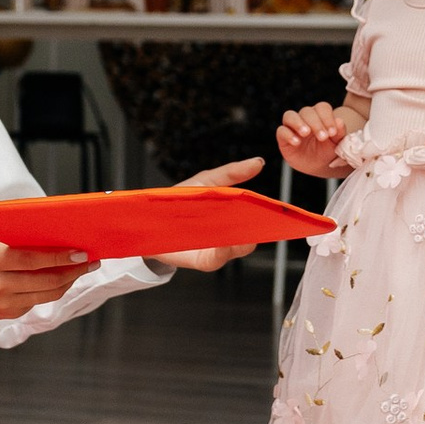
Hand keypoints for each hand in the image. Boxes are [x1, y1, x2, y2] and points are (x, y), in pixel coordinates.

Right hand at [0, 233, 91, 322]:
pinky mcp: (6, 314)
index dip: (61, 257)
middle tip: (91, 261)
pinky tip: (61, 279)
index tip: (81, 252)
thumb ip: (15, 235)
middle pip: (46, 280)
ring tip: (82, 270)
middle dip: (74, 271)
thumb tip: (52, 227)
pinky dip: (51, 290)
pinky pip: (36, 301)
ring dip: (68, 282)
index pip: (33, 260)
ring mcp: (2, 303)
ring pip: (47, 295)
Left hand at [147, 158, 271, 272]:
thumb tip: (258, 162)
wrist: (147, 219)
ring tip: (244, 225)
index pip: (257, 218)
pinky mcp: (202, 261)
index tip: (276, 207)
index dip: (269, 214)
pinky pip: (218, 259)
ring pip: (240, 248)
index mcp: (232, 217)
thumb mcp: (206, 181)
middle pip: (253, 235)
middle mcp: (228, 235)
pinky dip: (224, 250)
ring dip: (245, 238)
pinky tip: (224, 240)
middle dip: (260, 227)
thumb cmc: (179, 200)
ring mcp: (217, 249)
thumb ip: (232, 173)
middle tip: (264, 216)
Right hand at [277, 102, 348, 178]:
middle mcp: (305, 118)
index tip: (333, 132)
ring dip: (298, 123)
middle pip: (306, 111)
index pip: (322, 108)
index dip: (327, 118)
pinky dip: (288, 134)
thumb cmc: (328, 151)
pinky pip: (281, 131)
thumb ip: (339, 132)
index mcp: (320, 115)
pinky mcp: (283, 138)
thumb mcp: (337, 143)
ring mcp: (292, 127)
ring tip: (306, 133)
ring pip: (289, 116)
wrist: (319, 165)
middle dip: (315, 123)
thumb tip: (339, 121)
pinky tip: (296, 142)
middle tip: (322, 137)